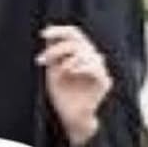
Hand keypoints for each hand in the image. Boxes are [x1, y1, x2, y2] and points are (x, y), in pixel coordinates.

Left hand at [36, 25, 112, 146]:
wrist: (69, 116)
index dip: (60, 31)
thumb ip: (53, 53)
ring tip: (58, 70)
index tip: (43, 34)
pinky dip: (80, 66)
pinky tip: (69, 71)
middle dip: (58, 48)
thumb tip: (48, 32)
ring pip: (86, 52)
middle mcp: (92, 58)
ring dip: (66, 58)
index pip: (74, 34)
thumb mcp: (52, 70)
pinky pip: (95, 67)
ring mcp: (99, 69)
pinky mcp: (104, 81)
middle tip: (42, 59)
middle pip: (78, 41)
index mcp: (80, 53)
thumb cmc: (61, 93)